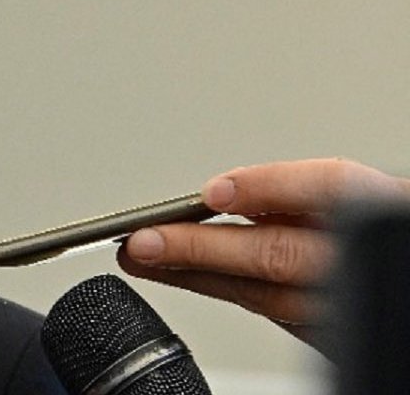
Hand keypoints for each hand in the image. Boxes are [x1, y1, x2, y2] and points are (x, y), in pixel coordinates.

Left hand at [115, 158, 409, 348]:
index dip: (269, 187)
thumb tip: (225, 194)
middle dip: (205, 247)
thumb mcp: (363, 198)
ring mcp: (355, 307)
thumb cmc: (385, 234)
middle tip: (142, 239)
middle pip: (282, 254)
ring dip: (199, 276)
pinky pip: (277, 317)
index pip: (334, 189)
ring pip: (271, 297)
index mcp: (385, 210)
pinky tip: (186, 276)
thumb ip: (303, 195)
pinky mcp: (341, 338)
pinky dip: (228, 292)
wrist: (404, 281)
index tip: (213, 192)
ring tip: (143, 258)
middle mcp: (370, 262)